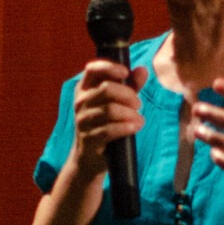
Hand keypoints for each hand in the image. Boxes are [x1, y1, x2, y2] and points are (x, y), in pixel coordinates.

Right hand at [71, 58, 149, 175]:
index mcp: (84, 88)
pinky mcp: (89, 138)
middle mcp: (80, 102)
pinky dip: (127, 127)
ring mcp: (82, 121)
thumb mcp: (118, 102)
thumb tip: (143, 70)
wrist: (90, 157)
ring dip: (130, 113)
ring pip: (110, 110)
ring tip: (139, 119)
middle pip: (106, 88)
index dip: (110, 67)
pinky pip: (110, 130)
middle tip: (138, 104)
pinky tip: (136, 126)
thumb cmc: (105, 124)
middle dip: (128, 94)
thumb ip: (130, 86)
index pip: (93, 69)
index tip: (126, 73)